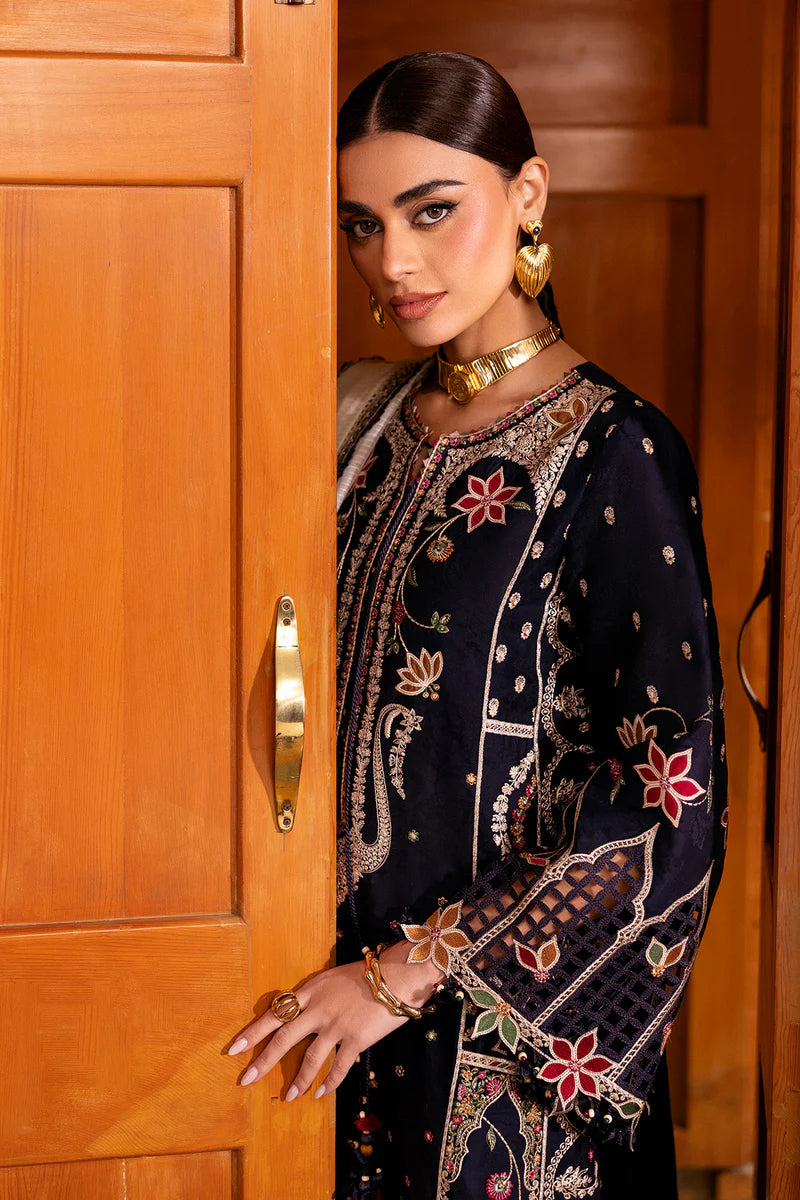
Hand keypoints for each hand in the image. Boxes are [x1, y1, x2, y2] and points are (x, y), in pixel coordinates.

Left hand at [226, 941, 444, 1100]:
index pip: (274, 1013)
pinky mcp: (356, 1038)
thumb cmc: (365, 974)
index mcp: (310, 990)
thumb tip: (297, 1014)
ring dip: (299, 1080)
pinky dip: (329, 1082)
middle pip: (284, 1038)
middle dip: (263, 1061)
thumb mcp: (332, 978)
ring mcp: (337, 1025)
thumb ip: (314, 996)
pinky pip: (339, 1066)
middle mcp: (318, 1009)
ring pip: (311, 1058)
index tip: (234, 1049)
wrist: (396, 976)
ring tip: (288, 1097)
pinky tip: (321, 1094)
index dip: (254, 1032)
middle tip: (245, 1080)